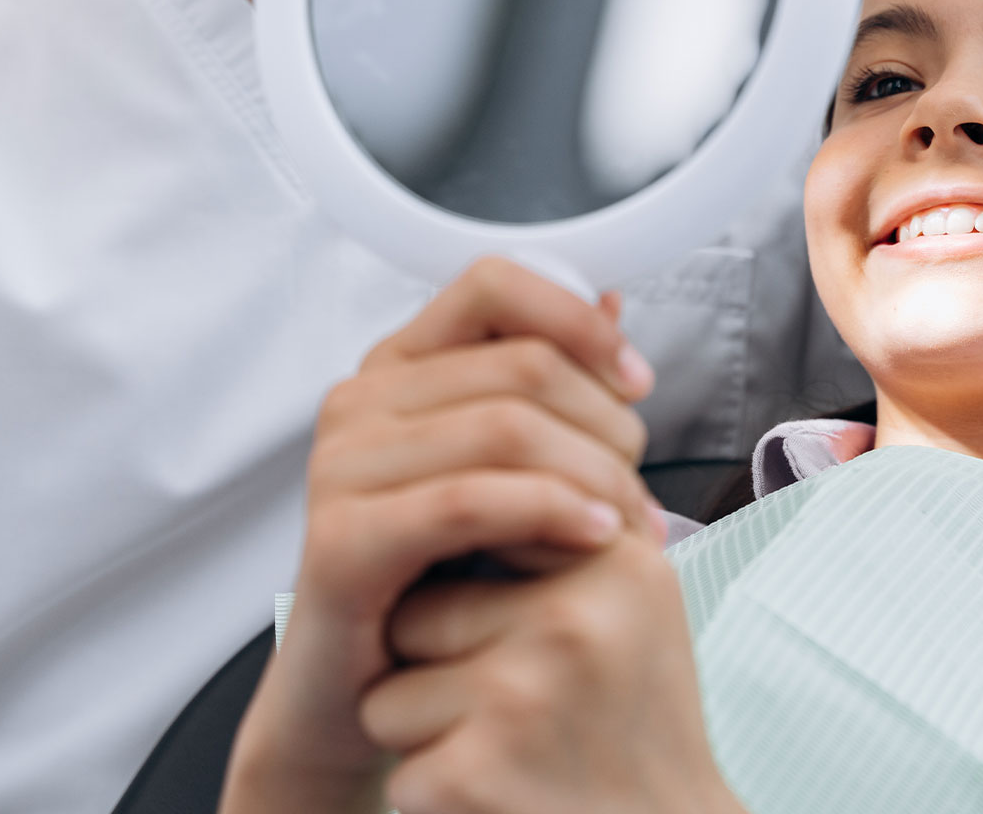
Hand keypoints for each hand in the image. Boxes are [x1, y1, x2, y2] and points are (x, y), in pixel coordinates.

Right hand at [220, 257, 663, 812]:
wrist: (363, 698)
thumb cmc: (443, 582)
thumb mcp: (513, 470)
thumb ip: (553, 383)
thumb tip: (614, 299)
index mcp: (401, 366)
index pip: (494, 284)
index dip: (579, 321)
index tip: (637, 382)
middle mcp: (361, 401)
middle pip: (522, 364)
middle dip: (607, 424)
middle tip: (642, 489)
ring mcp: (341, 467)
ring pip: (506, 427)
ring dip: (594, 475)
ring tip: (631, 525)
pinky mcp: (341, 540)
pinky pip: (467, 501)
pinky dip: (550, 512)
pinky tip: (595, 536)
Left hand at [360, 532, 743, 813]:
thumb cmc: (633, 720)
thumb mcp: (633, 601)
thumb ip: (571, 518)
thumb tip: (490, 426)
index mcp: (617, 563)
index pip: (481, 527)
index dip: (477, 589)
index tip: (523, 635)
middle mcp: (578, 619)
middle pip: (423, 608)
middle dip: (445, 664)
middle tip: (523, 705)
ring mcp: (524, 695)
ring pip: (391, 688)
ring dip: (433, 730)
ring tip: (516, 751)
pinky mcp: (475, 772)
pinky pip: (396, 761)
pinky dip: (432, 791)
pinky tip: (502, 798)